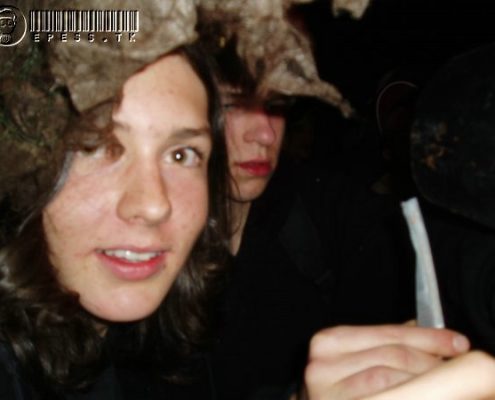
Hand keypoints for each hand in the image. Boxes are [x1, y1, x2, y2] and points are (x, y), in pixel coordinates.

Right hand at [301, 324, 469, 399]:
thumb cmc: (334, 388)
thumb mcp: (352, 358)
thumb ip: (384, 343)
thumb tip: (426, 333)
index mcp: (327, 342)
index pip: (387, 334)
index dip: (427, 337)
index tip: (456, 343)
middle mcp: (322, 366)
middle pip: (392, 356)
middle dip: (431, 361)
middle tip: (454, 366)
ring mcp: (329, 394)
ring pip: (391, 380)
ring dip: (426, 381)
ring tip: (445, 384)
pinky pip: (387, 398)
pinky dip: (411, 394)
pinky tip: (425, 394)